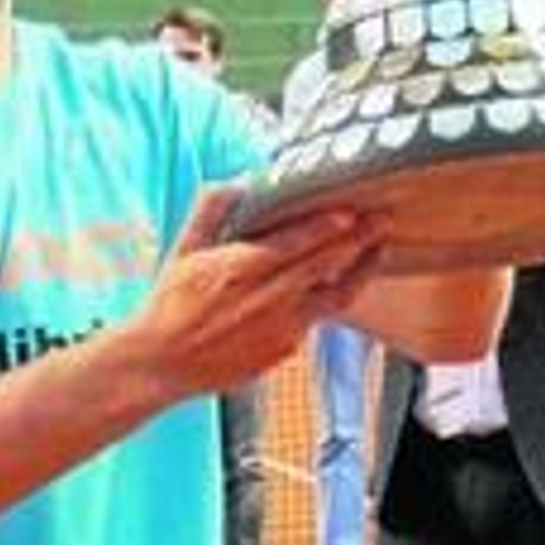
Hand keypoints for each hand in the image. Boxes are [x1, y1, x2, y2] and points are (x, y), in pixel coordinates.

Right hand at [119, 188, 385, 396]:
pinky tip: (339, 283)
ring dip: (359, 271)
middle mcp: (268, 299)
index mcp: (241, 269)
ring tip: (376, 250)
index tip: (354, 210)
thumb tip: (242, 181)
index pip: (297, 242)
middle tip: (383, 220)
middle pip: (327, 264)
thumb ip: (212, 209)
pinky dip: (331, 298)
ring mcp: (281, 329)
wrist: (161, 364)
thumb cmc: (169, 305)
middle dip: (359, 240)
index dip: (330, 226)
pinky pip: (316, 319)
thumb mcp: (184, 249)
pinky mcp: (285, 351)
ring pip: (335, 297)